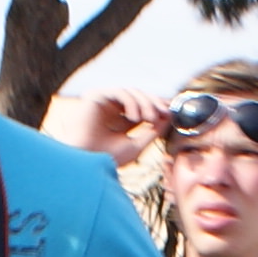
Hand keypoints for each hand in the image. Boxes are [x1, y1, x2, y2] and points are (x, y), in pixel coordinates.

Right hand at [42, 85, 167, 163]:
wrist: (86, 164)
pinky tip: (135, 117)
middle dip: (154, 103)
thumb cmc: (107, 158)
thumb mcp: (137, 144)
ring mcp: (103, 102)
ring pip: (130, 92)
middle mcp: (111, 109)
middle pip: (138, 96)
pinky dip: (131, 102)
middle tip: (165, 113)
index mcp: (119, 120)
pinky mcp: (95, 96)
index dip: (157, 106)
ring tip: (150, 118)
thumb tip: (168, 117)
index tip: (171, 112)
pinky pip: (119, 91)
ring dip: (145, 103)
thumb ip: (152, 130)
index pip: (141, 106)